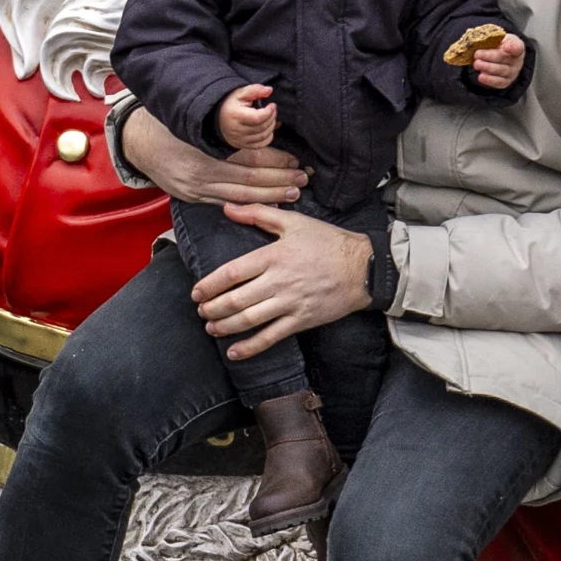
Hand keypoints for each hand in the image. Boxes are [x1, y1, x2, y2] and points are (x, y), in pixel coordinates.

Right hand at [116, 104, 306, 206]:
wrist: (137, 142)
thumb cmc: (169, 124)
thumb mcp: (194, 119)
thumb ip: (225, 127)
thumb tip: (264, 122)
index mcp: (206, 150)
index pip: (250, 158)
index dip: (275, 160)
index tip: (296, 159)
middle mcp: (203, 173)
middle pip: (250, 180)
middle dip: (280, 180)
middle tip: (303, 179)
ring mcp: (197, 189)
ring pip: (241, 197)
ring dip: (270, 196)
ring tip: (292, 193)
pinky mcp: (193, 198)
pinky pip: (226, 205)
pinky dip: (249, 206)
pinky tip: (267, 205)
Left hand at [194, 206, 375, 359]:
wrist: (363, 267)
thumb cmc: (328, 242)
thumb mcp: (294, 222)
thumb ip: (258, 214)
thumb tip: (228, 208)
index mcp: (273, 256)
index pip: (231, 272)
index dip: (209, 285)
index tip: (196, 292)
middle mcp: (278, 281)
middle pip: (235, 300)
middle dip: (212, 308)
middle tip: (201, 311)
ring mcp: (290, 303)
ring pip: (249, 320)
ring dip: (225, 326)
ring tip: (211, 327)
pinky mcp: (301, 320)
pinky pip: (271, 337)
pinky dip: (251, 346)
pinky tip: (234, 352)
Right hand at [216, 84, 278, 150]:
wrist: (219, 118)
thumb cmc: (231, 104)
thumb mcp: (240, 93)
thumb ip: (255, 90)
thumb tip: (269, 90)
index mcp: (235, 115)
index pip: (257, 118)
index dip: (269, 112)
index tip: (272, 105)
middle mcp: (236, 130)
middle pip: (262, 127)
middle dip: (272, 117)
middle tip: (272, 110)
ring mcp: (240, 140)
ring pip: (263, 136)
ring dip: (271, 126)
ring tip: (270, 117)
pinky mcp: (243, 146)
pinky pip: (261, 144)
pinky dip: (268, 137)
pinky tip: (268, 128)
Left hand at [471, 33, 525, 89]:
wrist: (502, 56)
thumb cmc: (500, 45)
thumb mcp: (498, 37)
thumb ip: (492, 37)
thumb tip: (478, 38)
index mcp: (517, 46)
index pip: (518, 47)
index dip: (512, 47)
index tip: (505, 47)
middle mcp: (517, 61)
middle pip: (504, 59)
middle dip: (489, 57)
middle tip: (477, 54)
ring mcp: (512, 72)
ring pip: (501, 71)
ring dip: (487, 67)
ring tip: (476, 64)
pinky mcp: (506, 82)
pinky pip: (498, 82)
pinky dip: (489, 80)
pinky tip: (481, 76)